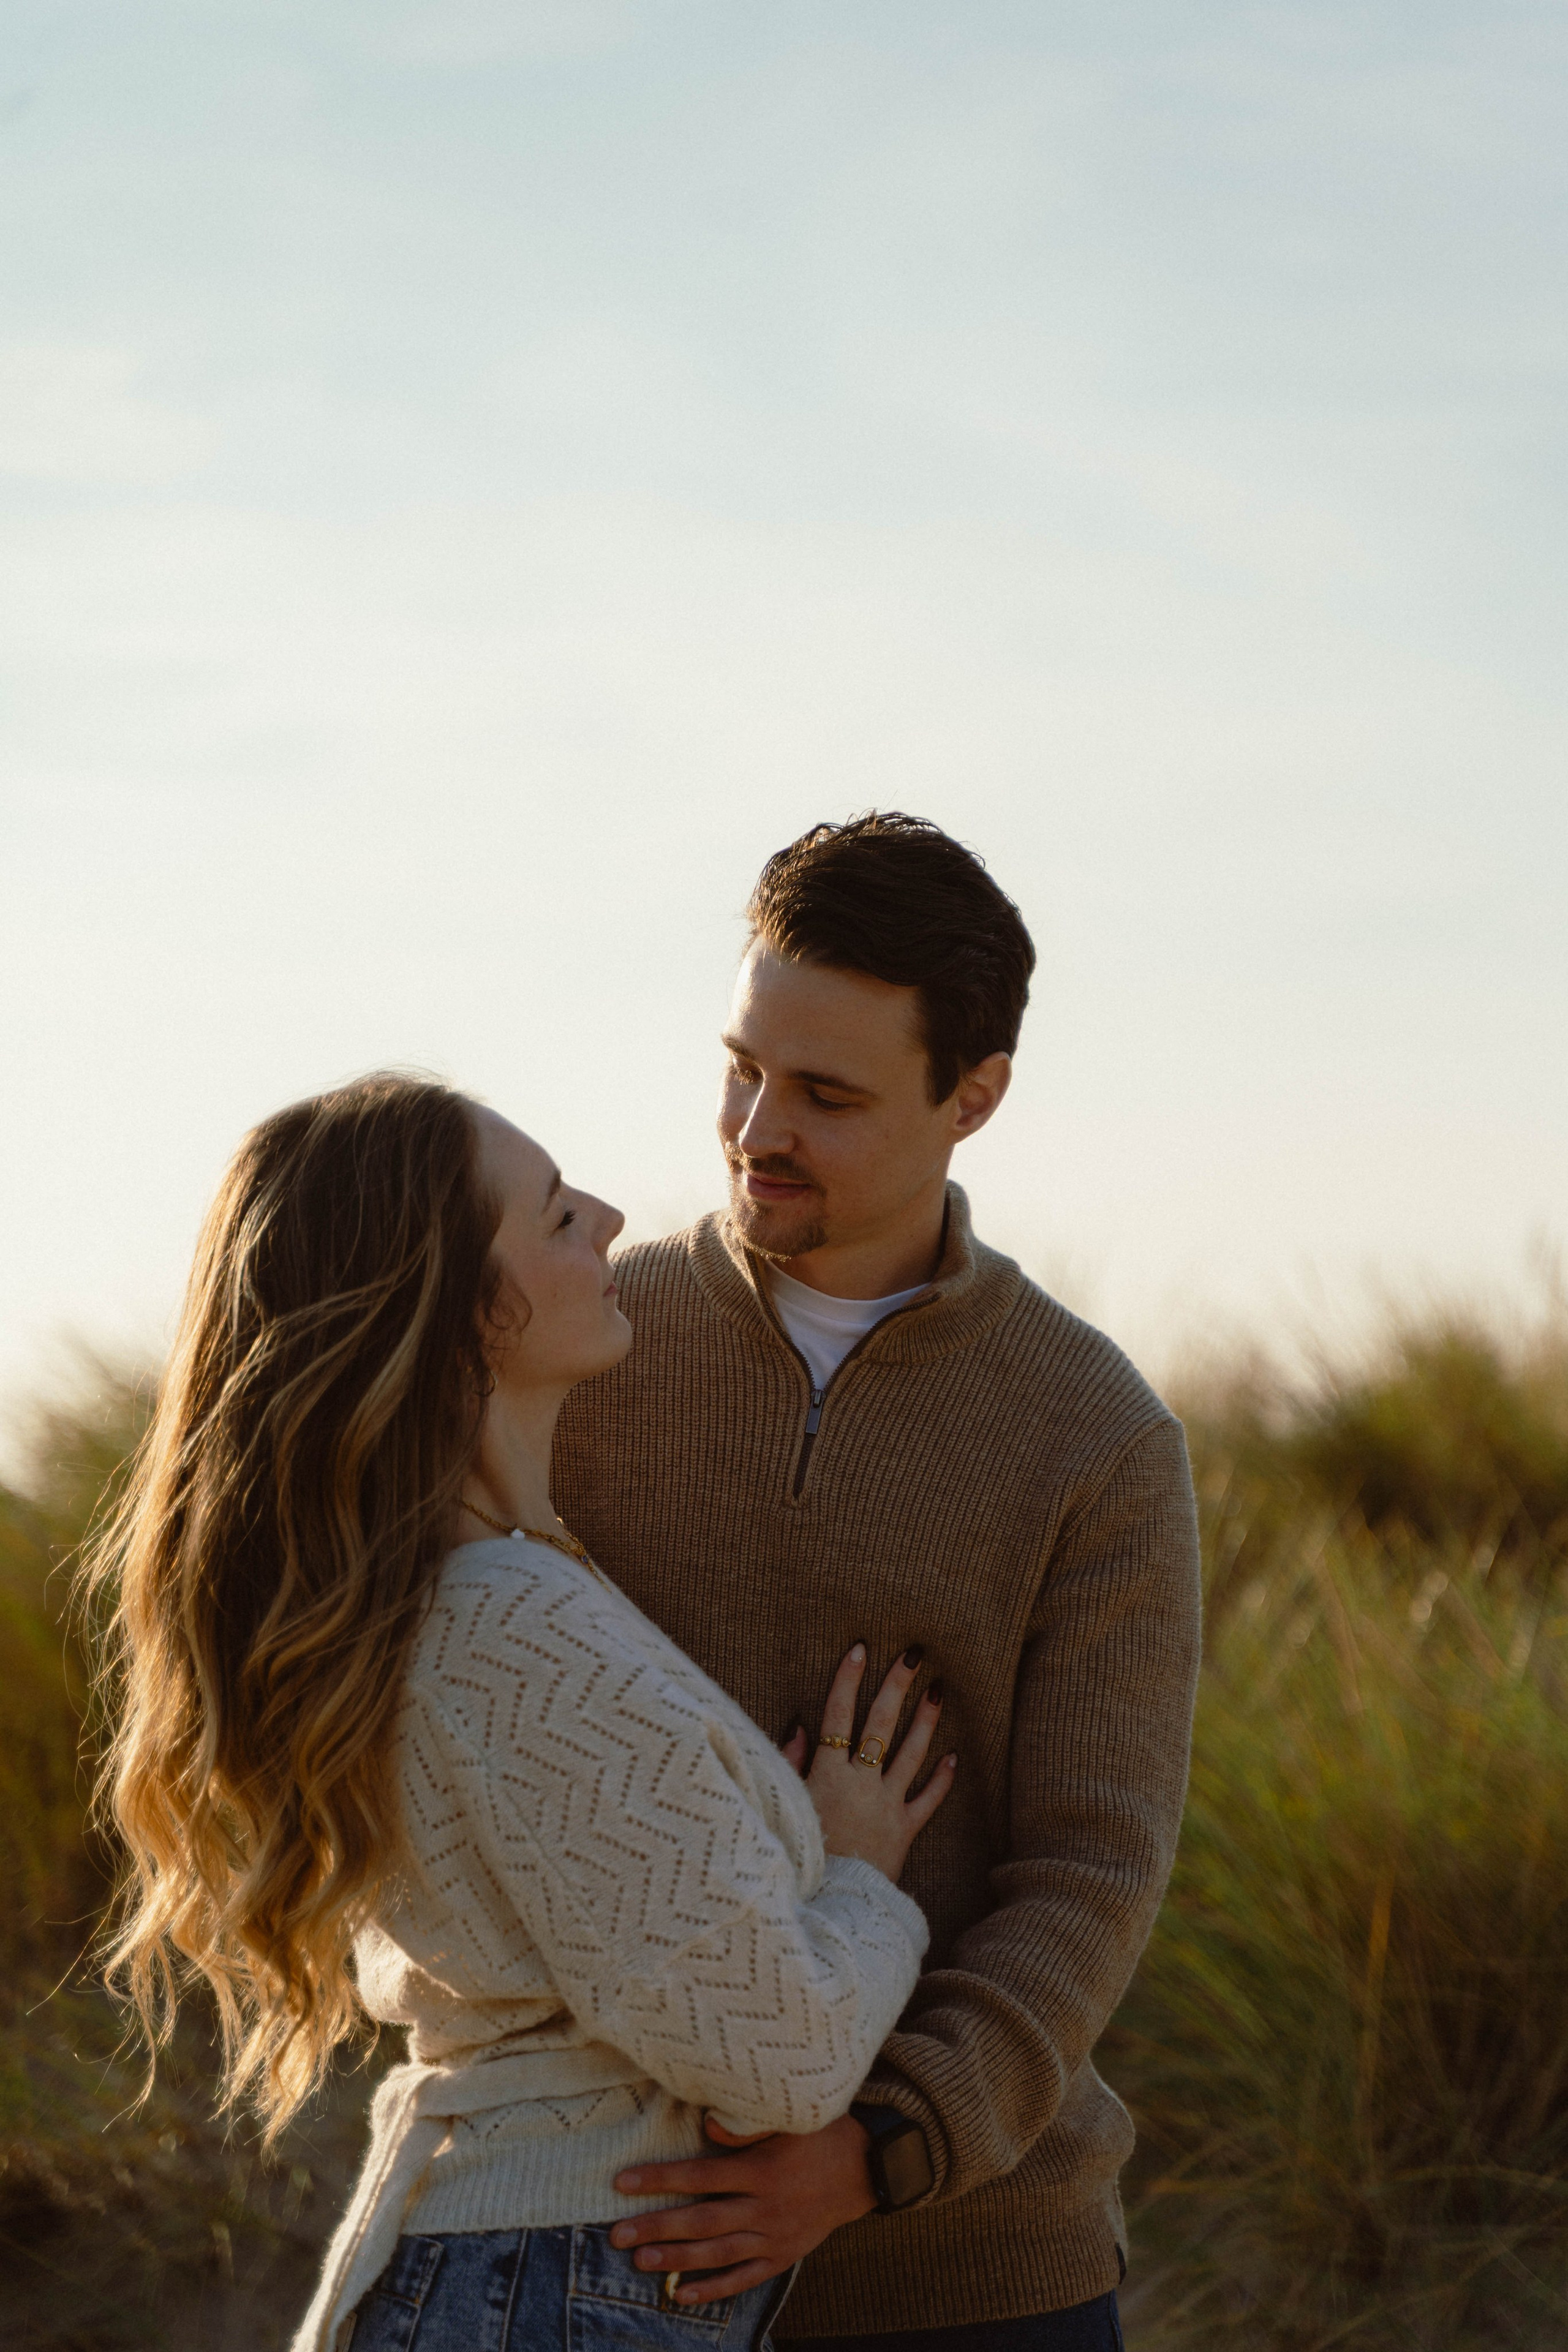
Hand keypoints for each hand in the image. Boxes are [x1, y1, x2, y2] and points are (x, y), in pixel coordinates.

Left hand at [610, 2111, 876, 2303]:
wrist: (866, 2171)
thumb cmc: (823, 2135)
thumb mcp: (790, 2118)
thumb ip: (746, 2125)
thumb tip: (704, 2123)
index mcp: (762, 2170)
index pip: (700, 2175)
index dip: (660, 2179)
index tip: (622, 2183)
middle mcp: (765, 2207)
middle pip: (701, 2220)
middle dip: (657, 2226)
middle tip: (616, 2234)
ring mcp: (774, 2236)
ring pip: (718, 2252)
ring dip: (677, 2258)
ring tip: (640, 2261)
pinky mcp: (783, 2256)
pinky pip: (745, 2278)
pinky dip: (714, 2288)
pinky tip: (682, 2293)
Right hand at [783, 1644, 955, 1879]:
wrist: (830, 1904)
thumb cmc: (801, 1854)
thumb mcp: (786, 1805)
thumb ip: (790, 1764)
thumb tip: (800, 1726)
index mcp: (828, 1775)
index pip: (837, 1716)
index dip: (847, 1681)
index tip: (859, 1648)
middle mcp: (861, 1784)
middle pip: (880, 1725)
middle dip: (896, 1686)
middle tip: (913, 1654)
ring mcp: (886, 1806)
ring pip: (911, 1755)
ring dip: (926, 1721)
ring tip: (938, 1689)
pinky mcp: (904, 1831)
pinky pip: (928, 1802)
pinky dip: (942, 1780)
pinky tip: (954, 1757)